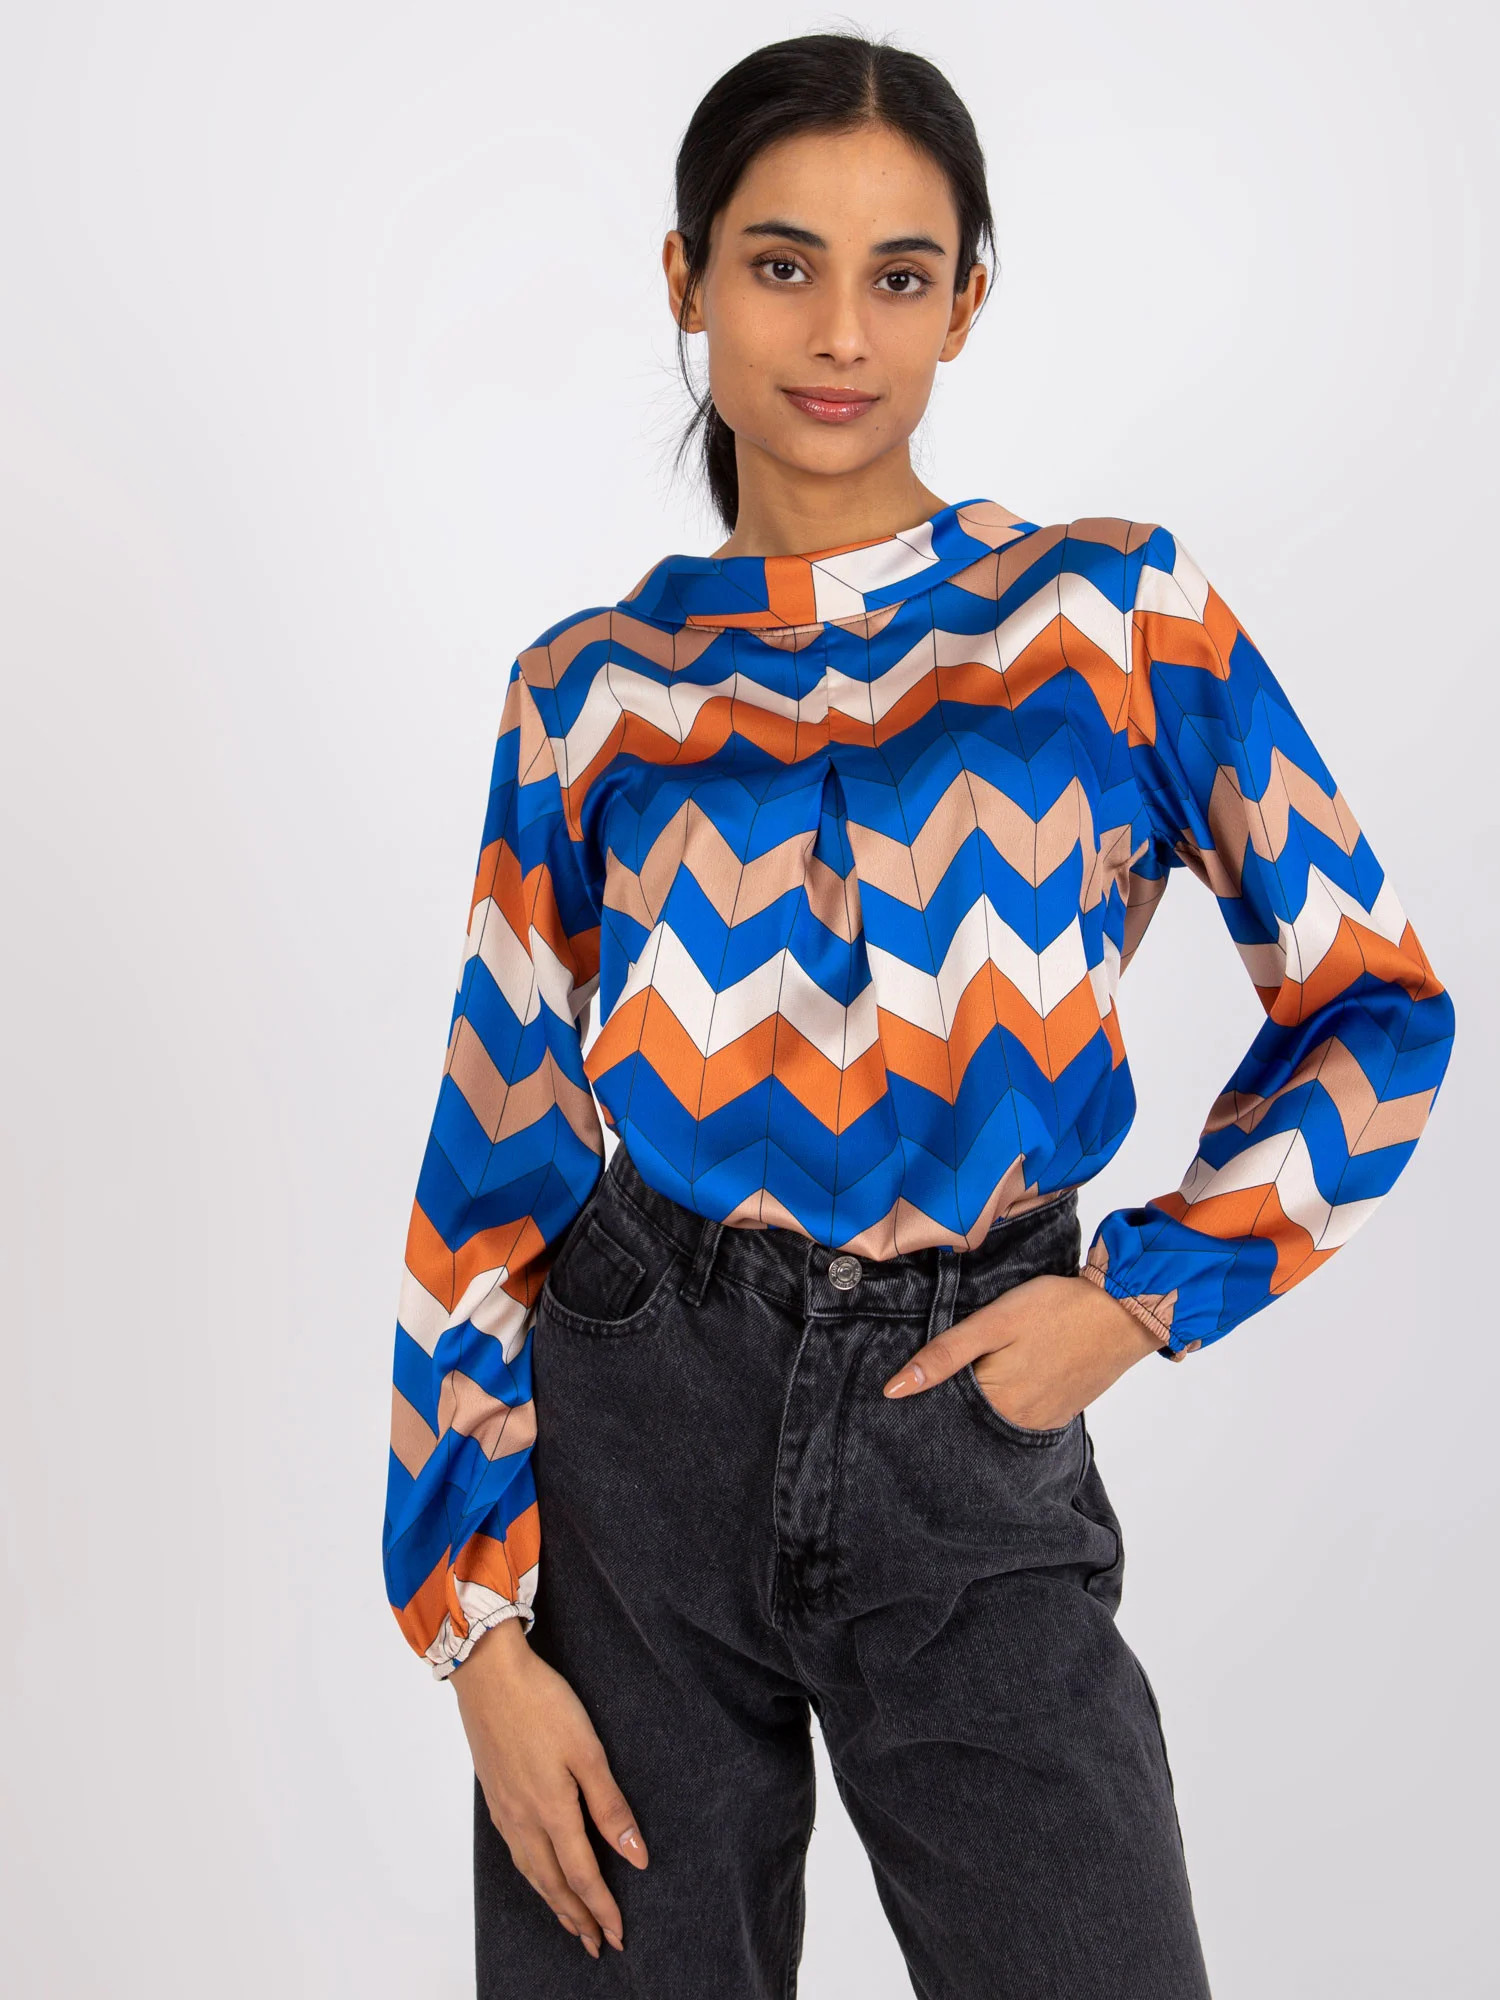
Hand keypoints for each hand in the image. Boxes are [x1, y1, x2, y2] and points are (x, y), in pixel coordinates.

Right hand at [449, 1615, 647, 1960]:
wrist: (489, 1675)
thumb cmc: (542, 1704)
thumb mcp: (588, 1752)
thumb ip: (611, 1807)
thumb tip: (636, 1857)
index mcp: (551, 1812)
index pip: (582, 1877)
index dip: (602, 1909)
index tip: (619, 1935)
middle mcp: (524, 1820)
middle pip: (553, 1885)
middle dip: (578, 1918)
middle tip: (597, 1944)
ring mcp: (505, 1810)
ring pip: (532, 1873)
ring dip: (554, 1903)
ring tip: (572, 1922)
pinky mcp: (495, 1796)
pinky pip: (516, 1854)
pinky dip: (533, 1877)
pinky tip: (538, 1872)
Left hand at [882, 1272, 1162, 1428]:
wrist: (1123, 1311)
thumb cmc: (1054, 1308)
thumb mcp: (992, 1322)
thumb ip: (944, 1356)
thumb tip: (893, 1390)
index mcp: (994, 1402)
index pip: (941, 1411)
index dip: (926, 1394)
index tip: (912, 1382)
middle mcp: (1016, 1423)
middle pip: (967, 1420)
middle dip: (951, 1401)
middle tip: (953, 1367)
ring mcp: (1040, 1423)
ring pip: (993, 1421)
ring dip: (980, 1404)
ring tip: (983, 1369)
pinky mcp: (1059, 1415)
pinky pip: (1020, 1419)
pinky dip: (1008, 1404)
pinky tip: (1008, 1379)